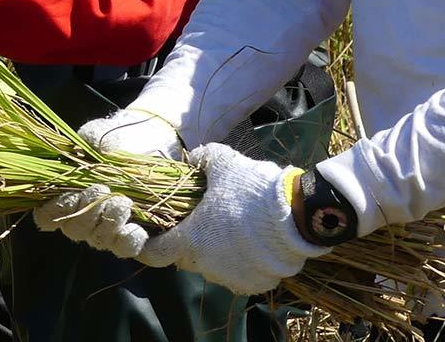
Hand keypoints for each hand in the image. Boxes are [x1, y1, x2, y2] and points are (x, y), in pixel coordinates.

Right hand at [34, 109, 184, 255]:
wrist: (149, 144)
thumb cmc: (115, 140)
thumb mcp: (100, 133)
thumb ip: (91, 137)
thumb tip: (92, 147)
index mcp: (65, 194)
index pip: (46, 215)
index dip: (52, 211)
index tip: (69, 194)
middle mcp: (82, 217)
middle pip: (74, 230)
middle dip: (86, 212)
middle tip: (101, 189)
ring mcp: (106, 229)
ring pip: (99, 240)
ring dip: (108, 223)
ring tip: (123, 201)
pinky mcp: (131, 235)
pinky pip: (126, 249)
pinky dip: (129, 240)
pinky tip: (136, 226)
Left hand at [135, 146, 325, 294]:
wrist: (295, 216)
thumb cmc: (249, 189)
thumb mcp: (221, 162)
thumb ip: (202, 159)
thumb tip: (194, 158)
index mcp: (189, 241)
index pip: (155, 253)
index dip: (149, 245)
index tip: (152, 236)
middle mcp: (206, 266)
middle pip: (188, 257)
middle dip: (191, 242)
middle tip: (205, 221)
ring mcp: (231, 279)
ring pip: (215, 267)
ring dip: (218, 252)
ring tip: (235, 229)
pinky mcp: (255, 285)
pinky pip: (241, 274)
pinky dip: (243, 262)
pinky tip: (255, 243)